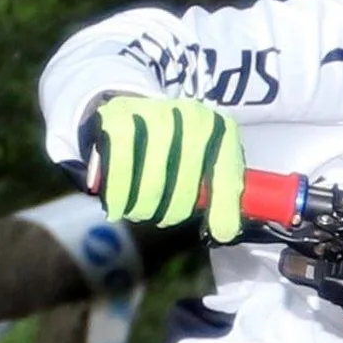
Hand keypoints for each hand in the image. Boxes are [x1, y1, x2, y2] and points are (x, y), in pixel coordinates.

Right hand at [85, 95, 245, 241]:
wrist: (133, 110)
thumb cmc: (176, 144)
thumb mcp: (207, 160)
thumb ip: (222, 194)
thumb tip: (225, 232)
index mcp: (217, 126)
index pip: (225, 174)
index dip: (224, 206)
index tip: (222, 232)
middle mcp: (188, 116)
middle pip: (184, 191)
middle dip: (173, 213)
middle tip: (163, 213)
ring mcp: (153, 115)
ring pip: (150, 189)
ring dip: (143, 209)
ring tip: (140, 207)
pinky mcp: (117, 119)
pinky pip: (118, 176)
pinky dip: (118, 198)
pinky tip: (117, 205)